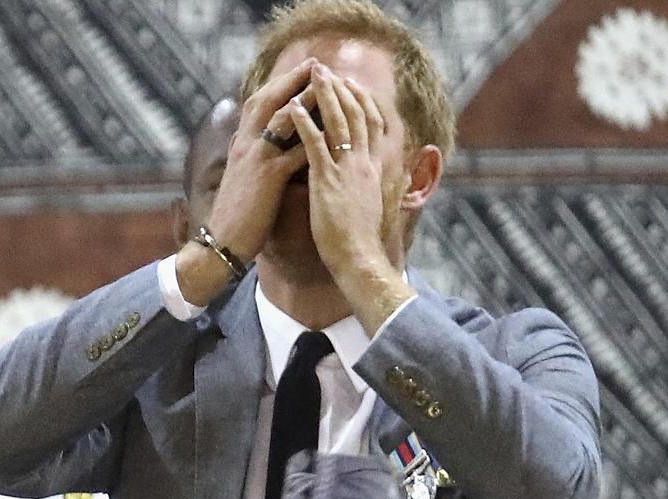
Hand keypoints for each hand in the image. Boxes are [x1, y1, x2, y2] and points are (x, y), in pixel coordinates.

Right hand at [204, 58, 317, 261]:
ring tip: (328, 87)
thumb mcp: (243, 177)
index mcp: (241, 142)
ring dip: (306, 101)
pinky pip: (294, 152)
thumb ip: (253, 156)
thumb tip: (269, 144)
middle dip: (293, 79)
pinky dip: (313, 141)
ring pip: (283, 119)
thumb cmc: (237, 214)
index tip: (300, 71)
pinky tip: (332, 134)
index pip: (260, 102)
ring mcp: (256, 158)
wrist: (221, 241)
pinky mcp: (267, 177)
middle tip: (317, 64)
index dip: (280, 84)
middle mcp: (246, 143)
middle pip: (269, 99)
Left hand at [289, 64, 386, 275]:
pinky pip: (315, 146)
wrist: (359, 259)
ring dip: (325, 96)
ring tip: (313, 75)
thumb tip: (370, 180)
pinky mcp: (327, 182)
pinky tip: (294, 108)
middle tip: (328, 70)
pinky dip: (305, 124)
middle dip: (343, 89)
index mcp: (373, 170)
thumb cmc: (360, 240)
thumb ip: (369, 187)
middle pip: (357, 116)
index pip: (373, 126)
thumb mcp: (370, 205)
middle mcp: (363, 165)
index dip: (363, 102)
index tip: (352, 85)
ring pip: (338, 123)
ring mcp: (346, 171)